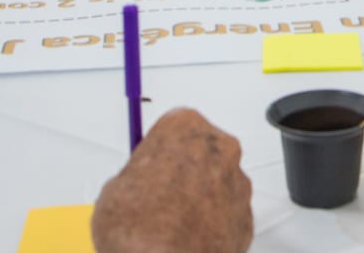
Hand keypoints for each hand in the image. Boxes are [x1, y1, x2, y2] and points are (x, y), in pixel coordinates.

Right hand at [91, 108, 251, 252]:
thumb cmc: (137, 226)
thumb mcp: (115, 189)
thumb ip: (138, 176)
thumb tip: (138, 187)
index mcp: (186, 127)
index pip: (175, 126)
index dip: (161, 149)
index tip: (150, 165)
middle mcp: (220, 148)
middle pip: (203, 151)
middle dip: (186, 169)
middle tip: (160, 195)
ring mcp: (238, 183)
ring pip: (219, 183)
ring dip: (201, 196)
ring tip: (173, 223)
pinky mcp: (247, 217)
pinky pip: (228, 214)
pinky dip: (213, 223)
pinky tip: (189, 237)